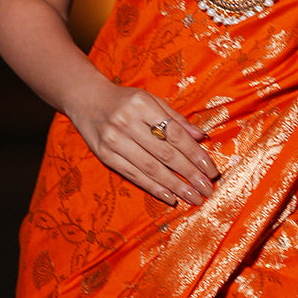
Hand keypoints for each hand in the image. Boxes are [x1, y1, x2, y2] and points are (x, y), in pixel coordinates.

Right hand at [70, 79, 220, 207]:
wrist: (87, 99)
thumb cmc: (126, 100)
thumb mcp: (151, 100)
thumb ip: (176, 118)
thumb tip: (202, 136)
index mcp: (142, 105)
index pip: (175, 134)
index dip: (195, 154)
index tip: (211, 170)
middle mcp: (127, 123)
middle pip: (165, 153)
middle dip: (190, 174)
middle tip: (207, 189)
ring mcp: (114, 141)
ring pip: (151, 168)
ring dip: (175, 186)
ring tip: (193, 197)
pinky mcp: (105, 156)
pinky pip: (134, 176)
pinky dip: (154, 188)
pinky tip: (171, 197)